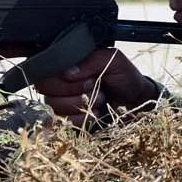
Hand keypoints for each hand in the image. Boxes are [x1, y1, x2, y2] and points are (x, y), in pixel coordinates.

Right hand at [36, 48, 158, 126]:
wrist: (137, 102)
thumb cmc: (125, 77)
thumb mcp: (113, 59)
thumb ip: (91, 60)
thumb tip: (68, 72)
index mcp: (67, 63)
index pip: (45, 67)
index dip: (63, 75)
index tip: (87, 78)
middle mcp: (60, 81)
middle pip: (45, 87)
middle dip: (72, 90)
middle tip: (94, 86)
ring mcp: (62, 101)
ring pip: (52, 105)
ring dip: (79, 104)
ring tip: (99, 99)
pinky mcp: (68, 119)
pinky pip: (63, 122)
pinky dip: (81, 119)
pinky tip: (95, 113)